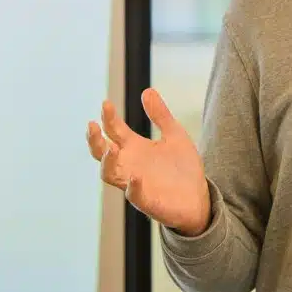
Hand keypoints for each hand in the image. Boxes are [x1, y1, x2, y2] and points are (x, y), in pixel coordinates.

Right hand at [87, 88, 210, 235]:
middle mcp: (129, 165)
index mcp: (134, 148)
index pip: (114, 131)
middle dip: (94, 140)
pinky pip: (134, 196)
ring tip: (110, 149)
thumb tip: (147, 90)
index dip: (108, 118)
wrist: (199, 197)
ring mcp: (135, 183)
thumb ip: (160, 115)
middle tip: (91, 126)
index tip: (106, 103)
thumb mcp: (174, 135)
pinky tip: (136, 177)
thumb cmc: (182, 167)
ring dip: (107, 162)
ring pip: (109, 174)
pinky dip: (133, 187)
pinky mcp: (147, 201)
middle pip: (101, 153)